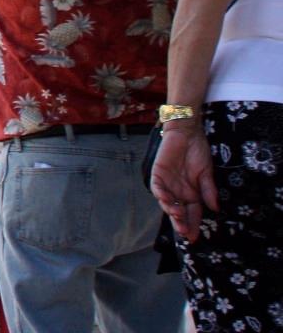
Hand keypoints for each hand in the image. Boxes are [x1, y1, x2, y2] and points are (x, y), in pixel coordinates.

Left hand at [151, 124, 217, 242]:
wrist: (187, 133)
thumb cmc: (197, 152)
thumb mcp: (206, 173)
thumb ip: (208, 190)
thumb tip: (215, 208)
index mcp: (191, 194)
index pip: (192, 214)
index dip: (193, 225)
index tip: (195, 238)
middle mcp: (178, 191)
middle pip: (178, 211)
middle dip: (181, 223)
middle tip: (184, 233)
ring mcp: (167, 183)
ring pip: (167, 202)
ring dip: (171, 211)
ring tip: (177, 218)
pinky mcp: (157, 173)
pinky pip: (156, 187)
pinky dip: (160, 194)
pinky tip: (165, 201)